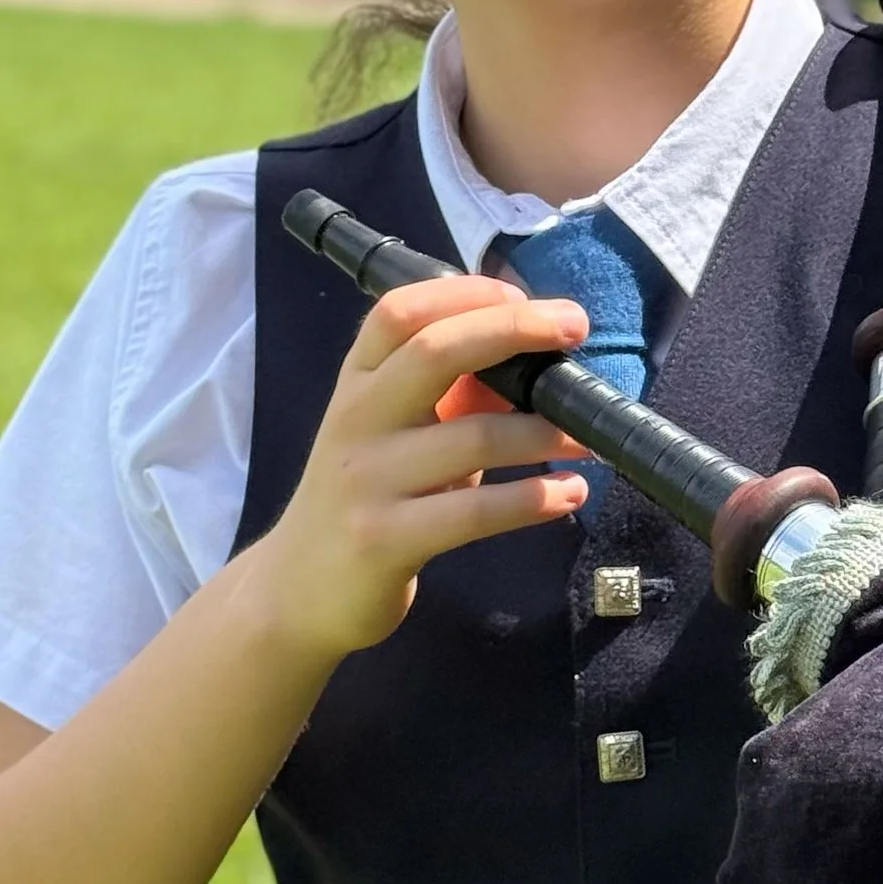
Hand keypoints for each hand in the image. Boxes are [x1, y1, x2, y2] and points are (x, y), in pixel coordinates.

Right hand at [249, 273, 591, 663]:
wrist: (295, 591)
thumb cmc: (362, 499)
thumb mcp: (395, 436)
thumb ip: (450, 396)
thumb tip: (530, 356)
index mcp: (357, 382)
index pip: (401, 311)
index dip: (466, 292)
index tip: (526, 298)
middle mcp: (357, 419)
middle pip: (436, 351)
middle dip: (514, 330)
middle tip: (574, 329)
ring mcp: (368, 480)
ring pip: (473, 438)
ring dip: (545, 431)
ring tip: (586, 437)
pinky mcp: (386, 539)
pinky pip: (477, 512)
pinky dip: (535, 499)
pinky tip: (569, 494)